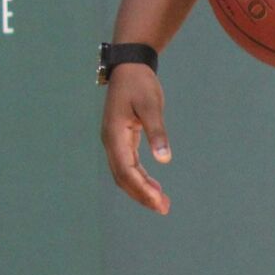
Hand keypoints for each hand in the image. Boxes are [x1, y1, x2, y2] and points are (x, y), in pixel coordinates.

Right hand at [101, 63, 171, 214]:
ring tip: (162, 203)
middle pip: (122, 177)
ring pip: (124, 173)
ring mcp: (114, 141)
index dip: (142, 188)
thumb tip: (164, 159)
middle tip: (164, 208)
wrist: (129, 66)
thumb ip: (157, 132)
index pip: (126, 170)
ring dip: (141, 189)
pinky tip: (154, 186)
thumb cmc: (139, 83)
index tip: (159, 202)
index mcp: (114, 135)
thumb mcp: (151, 105)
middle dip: (141, 195)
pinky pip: (128, 165)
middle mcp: (110, 141)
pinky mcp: (121, 139)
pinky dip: (140, 178)